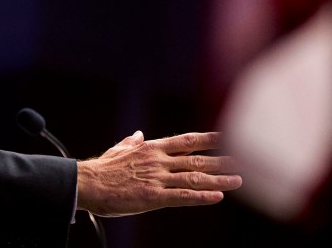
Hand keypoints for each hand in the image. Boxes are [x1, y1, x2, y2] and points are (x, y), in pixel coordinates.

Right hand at [75, 131, 241, 216]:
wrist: (88, 183)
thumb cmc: (102, 168)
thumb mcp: (120, 150)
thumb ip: (133, 142)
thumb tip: (140, 134)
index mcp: (153, 148)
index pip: (187, 140)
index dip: (208, 138)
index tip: (227, 134)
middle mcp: (160, 161)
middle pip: (197, 159)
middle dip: (222, 160)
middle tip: (243, 160)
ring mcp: (158, 179)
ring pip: (194, 177)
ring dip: (219, 179)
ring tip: (239, 181)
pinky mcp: (153, 197)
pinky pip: (182, 197)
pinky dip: (201, 196)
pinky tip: (217, 196)